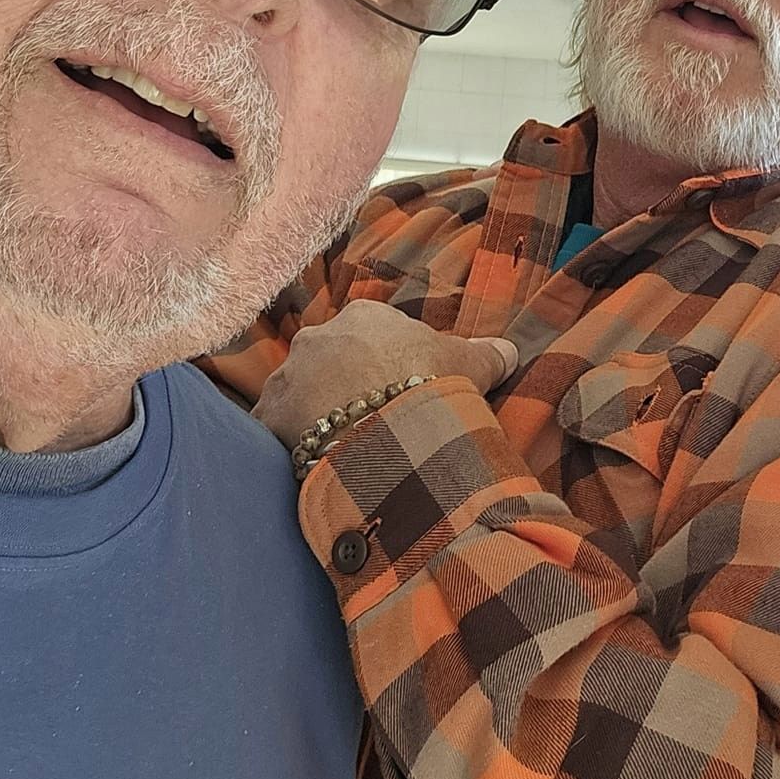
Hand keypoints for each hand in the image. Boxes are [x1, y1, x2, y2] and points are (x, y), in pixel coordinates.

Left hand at [254, 299, 517, 447]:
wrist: (383, 433)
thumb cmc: (429, 387)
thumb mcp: (469, 365)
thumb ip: (488, 352)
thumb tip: (510, 348)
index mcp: (364, 317)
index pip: (373, 333)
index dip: (389, 363)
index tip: (403, 390)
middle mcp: (317, 337)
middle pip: (331, 359)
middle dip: (345, 385)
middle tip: (372, 420)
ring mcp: (288, 376)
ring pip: (300, 392)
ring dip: (315, 413)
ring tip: (344, 445)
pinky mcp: (269, 417)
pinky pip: (277, 428)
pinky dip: (290, 443)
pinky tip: (313, 462)